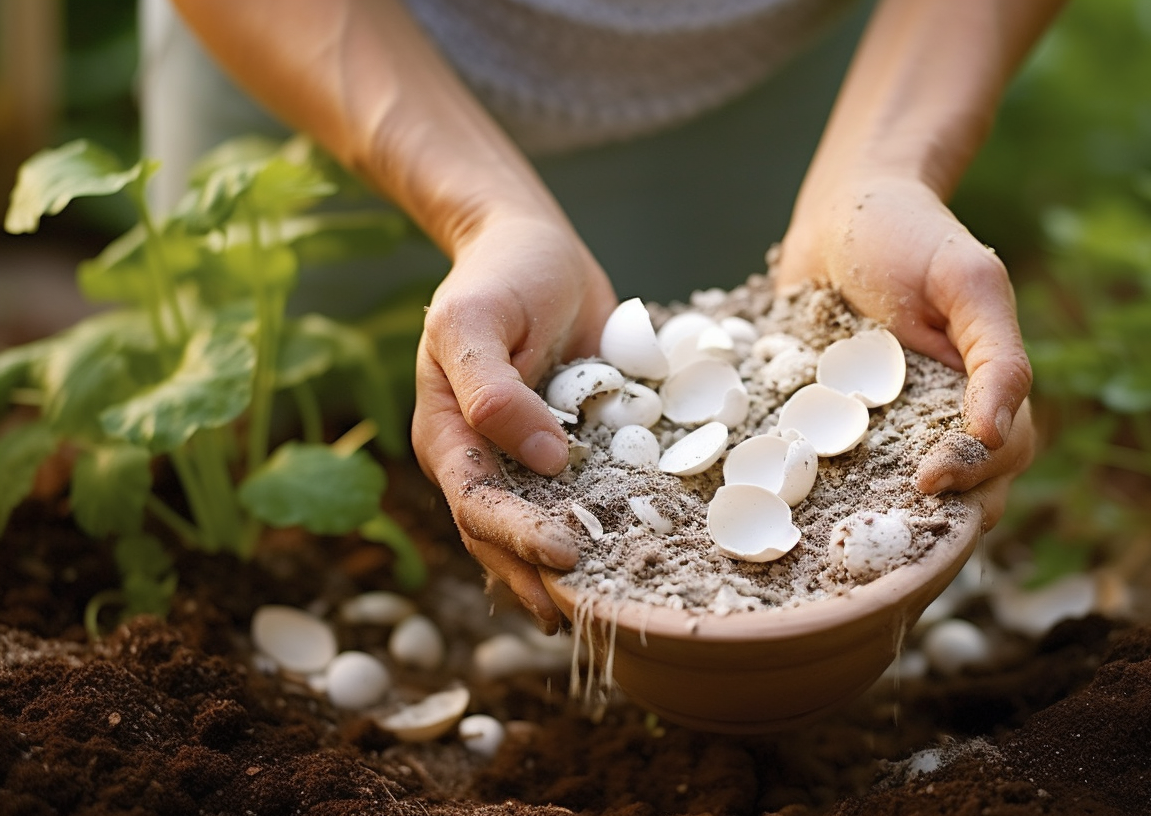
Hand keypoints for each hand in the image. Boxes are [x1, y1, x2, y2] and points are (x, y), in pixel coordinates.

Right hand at [411, 215, 617, 632]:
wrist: (531, 246)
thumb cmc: (499, 277)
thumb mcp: (478, 320)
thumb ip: (494, 389)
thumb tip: (543, 460)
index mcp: (449, 437)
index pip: (478, 505)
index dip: (517, 538)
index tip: (566, 558)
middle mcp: (487, 460)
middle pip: (506, 538)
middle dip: (543, 578)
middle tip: (595, 611)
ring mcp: (530, 458)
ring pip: (546, 528)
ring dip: (571, 573)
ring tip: (611, 611)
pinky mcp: (574, 446)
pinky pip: (589, 496)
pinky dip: (608, 529)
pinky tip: (638, 562)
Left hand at [774, 175, 1034, 527]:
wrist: (838, 213)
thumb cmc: (911, 236)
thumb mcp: (967, 282)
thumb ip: (996, 356)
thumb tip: (996, 433)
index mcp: (980, 394)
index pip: (997, 457)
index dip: (972, 476)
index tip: (929, 479)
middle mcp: (934, 421)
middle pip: (951, 494)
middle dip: (928, 521)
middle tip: (889, 529)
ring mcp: (879, 430)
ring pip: (889, 496)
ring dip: (873, 519)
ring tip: (841, 539)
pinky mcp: (824, 428)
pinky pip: (825, 473)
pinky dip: (814, 496)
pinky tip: (789, 511)